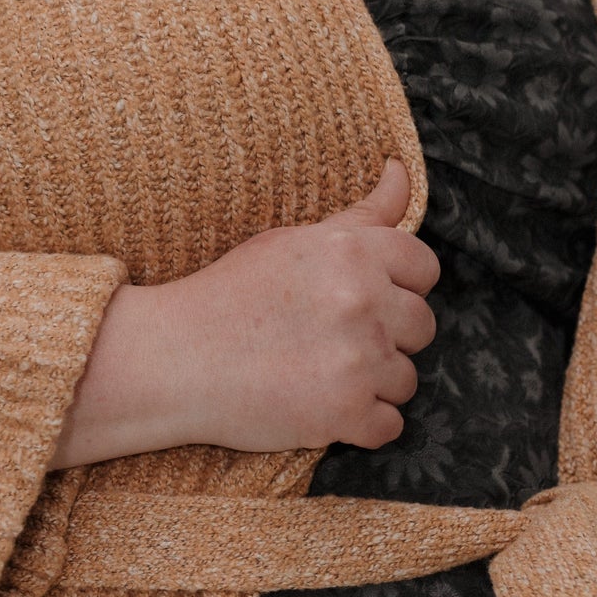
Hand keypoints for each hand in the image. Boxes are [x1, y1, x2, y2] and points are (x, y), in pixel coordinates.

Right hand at [49, 158, 439, 465]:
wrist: (172, 359)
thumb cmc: (229, 296)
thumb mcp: (292, 240)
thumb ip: (360, 214)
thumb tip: (401, 169)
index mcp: (352, 252)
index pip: (425, 269)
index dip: (398, 287)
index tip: (360, 301)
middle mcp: (362, 301)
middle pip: (422, 327)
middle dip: (387, 336)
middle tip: (331, 341)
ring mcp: (357, 360)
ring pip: (406, 379)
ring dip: (371, 383)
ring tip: (319, 375)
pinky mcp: (345, 413)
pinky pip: (388, 427)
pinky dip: (360, 425)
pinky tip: (321, 408)